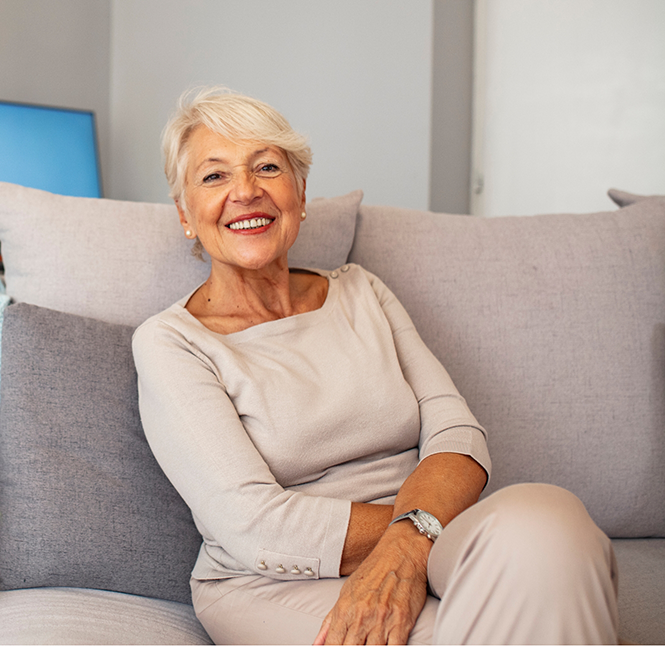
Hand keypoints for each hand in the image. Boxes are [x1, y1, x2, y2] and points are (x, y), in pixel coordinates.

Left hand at [314, 523, 429, 644]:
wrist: (402, 551)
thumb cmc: (374, 571)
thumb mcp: (346, 591)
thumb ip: (330, 621)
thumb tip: (316, 643)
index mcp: (345, 609)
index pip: (332, 645)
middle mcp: (361, 616)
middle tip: (355, 645)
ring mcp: (382, 620)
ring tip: (367, 644)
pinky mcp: (402, 622)